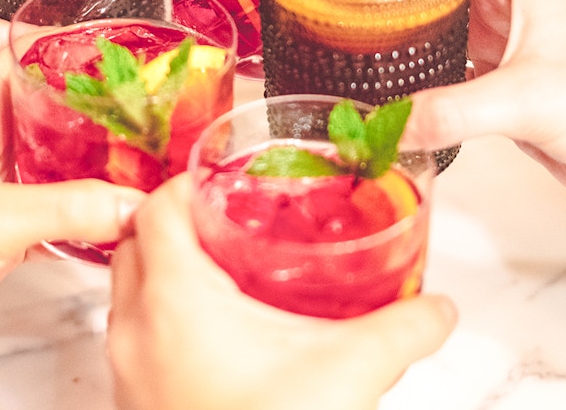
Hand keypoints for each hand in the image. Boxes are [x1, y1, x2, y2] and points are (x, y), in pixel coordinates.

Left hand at [0, 51, 145, 366]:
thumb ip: (65, 208)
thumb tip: (134, 204)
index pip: (32, 58)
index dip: (79, 50)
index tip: (131, 50)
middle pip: (62, 111)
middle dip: (108, 112)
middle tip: (161, 111)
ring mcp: (6, 184)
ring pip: (69, 161)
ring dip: (106, 165)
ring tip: (159, 158)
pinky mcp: (14, 226)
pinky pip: (67, 209)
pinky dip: (96, 213)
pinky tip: (130, 214)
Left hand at [107, 174, 455, 409]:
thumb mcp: (352, 373)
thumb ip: (403, 327)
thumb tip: (437, 308)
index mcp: (174, 302)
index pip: (157, 209)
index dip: (188, 182)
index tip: (223, 179)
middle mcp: (136, 330)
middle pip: (136, 242)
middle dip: (179, 220)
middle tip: (229, 216)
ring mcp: (128, 369)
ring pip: (130, 289)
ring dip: (169, 268)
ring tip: (227, 266)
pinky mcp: (137, 399)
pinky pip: (137, 333)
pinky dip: (165, 314)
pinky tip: (221, 330)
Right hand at [402, 0, 565, 235]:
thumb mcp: (528, 99)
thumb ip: (453, 111)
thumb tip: (388, 122)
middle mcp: (508, 7)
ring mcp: (503, 49)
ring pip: (439, 29)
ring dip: (403, 34)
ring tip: (351, 36)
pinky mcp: (499, 92)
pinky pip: (445, 78)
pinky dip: (417, 83)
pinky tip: (386, 90)